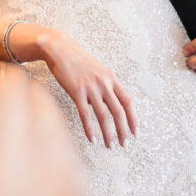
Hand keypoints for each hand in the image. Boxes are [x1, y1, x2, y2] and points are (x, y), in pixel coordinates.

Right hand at [38, 30, 137, 148]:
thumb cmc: (77, 61)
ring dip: (109, 134)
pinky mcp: (77, 91)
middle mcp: (104, 83)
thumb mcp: (98, 71)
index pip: (128, 102)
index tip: (135, 132)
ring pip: (104, 116)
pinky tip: (93, 139)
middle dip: (124, 131)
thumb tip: (110, 104)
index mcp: (112, 78)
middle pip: (119, 111)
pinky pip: (85, 114)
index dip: (134, 119)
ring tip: (110, 146)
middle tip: (124, 144)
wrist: (60, 49)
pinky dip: (90, 129)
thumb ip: (106, 86)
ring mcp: (91, 87)